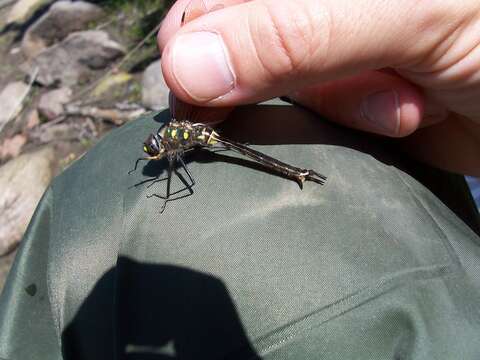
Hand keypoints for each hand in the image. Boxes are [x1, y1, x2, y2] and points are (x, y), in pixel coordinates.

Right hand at [158, 0, 479, 175]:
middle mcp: (307, 10)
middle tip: (350, 88)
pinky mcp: (339, 102)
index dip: (199, 47)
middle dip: (281, 83)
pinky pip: (310, 124)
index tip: (207, 100)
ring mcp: (323, 55)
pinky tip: (406, 115)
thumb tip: (184, 68)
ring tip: (404, 104)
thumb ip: (295, 32)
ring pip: (278, 94)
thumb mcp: (407, 13)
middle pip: (239, 49)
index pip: (212, 1)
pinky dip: (355, 126)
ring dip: (340, 107)